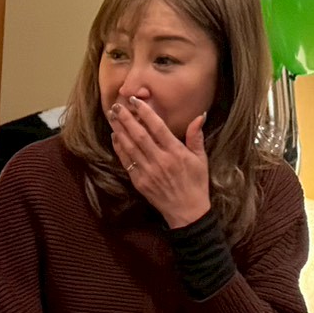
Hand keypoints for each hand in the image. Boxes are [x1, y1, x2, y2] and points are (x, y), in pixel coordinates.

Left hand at [109, 97, 210, 227]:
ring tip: (112, 117)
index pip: (157, 127)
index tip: (135, 100)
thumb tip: (199, 115)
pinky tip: (115, 137)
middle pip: (139, 135)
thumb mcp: (201, 159)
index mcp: (176, 153)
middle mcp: (160, 160)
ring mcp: (148, 171)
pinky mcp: (139, 181)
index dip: (145, 112)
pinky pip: (126, 161)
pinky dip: (119, 148)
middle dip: (126, 119)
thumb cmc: (196, 183)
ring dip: (119, 130)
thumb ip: (196, 137)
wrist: (187, 212)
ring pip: (130, 147)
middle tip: (116, 106)